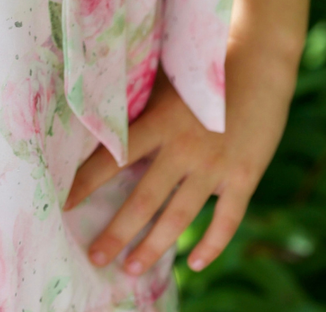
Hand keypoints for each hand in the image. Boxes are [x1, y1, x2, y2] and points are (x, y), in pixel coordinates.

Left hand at [62, 58, 289, 275]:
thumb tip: (102, 120)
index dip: (85, 183)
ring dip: (153, 247)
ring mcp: (215, 165)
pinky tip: (195, 263)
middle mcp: (183, 148)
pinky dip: (211, 245)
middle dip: (116, 233)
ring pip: (178, 217)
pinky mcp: (244, 175)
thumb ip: (140, 105)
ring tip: (132, 269)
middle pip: (142, 200)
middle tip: (95, 258)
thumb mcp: (165, 80)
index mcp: (158, 121)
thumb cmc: (203, 63)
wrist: (260, 57)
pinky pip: (226, 220)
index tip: (65, 203)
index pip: (112, 159)